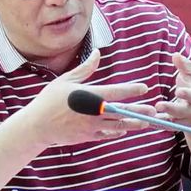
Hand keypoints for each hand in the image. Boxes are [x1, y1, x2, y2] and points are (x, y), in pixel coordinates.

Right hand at [23, 49, 154, 145]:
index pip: (115, 92)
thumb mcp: (65, 80)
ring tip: (146, 122)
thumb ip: (85, 68)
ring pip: (117, 126)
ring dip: (133, 124)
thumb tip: (97, 53)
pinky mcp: (88, 137)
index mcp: (88, 96)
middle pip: (121, 112)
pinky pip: (107, 135)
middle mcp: (93, 113)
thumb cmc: (49, 100)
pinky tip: (124, 129)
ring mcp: (91, 127)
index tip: (144, 88)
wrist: (37, 126)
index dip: (131, 90)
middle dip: (139, 110)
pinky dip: (117, 132)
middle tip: (154, 110)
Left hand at [154, 53, 190, 128]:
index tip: (178, 91)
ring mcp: (183, 120)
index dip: (187, 94)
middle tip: (158, 105)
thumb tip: (176, 55)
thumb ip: (185, 65)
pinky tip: (146, 121)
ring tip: (149, 116)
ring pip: (173, 122)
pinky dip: (156, 124)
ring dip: (161, 120)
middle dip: (171, 108)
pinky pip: (165, 126)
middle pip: (182, 111)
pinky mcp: (175, 125)